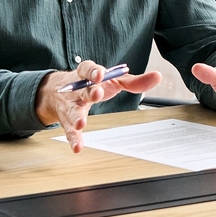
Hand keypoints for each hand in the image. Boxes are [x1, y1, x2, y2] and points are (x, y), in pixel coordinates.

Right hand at [35, 60, 161, 151]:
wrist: (58, 91)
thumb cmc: (92, 83)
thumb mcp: (112, 80)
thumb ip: (133, 81)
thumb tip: (157, 76)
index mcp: (87, 74)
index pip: (88, 69)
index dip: (94, 71)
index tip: (100, 74)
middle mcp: (77, 88)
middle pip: (83, 89)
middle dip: (90, 91)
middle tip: (97, 94)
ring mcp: (72, 105)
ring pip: (74, 110)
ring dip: (77, 116)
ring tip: (81, 123)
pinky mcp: (67, 121)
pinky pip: (70, 131)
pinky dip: (74, 139)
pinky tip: (77, 147)